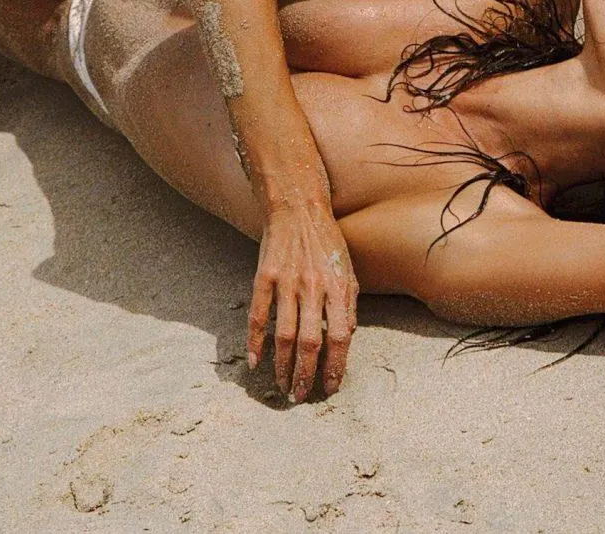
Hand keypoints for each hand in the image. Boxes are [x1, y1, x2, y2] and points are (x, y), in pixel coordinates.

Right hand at [246, 203, 358, 400]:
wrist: (297, 209)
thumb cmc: (327, 242)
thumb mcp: (348, 270)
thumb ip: (348, 303)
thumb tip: (348, 336)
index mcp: (338, 287)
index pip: (341, 336)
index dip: (336, 366)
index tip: (331, 388)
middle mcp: (313, 287)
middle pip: (311, 342)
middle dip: (307, 374)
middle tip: (302, 396)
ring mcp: (287, 282)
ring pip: (284, 335)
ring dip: (283, 366)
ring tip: (283, 387)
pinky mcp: (263, 277)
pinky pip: (258, 316)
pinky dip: (255, 342)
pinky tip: (256, 362)